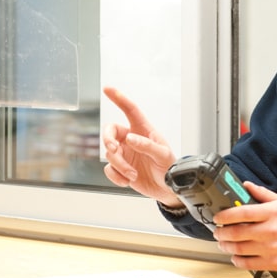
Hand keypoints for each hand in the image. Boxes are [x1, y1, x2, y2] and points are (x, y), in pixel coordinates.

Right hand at [101, 86, 180, 206]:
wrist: (167, 189)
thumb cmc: (169, 167)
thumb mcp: (163, 155)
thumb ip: (147, 145)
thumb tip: (130, 139)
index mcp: (143, 130)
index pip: (130, 110)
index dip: (119, 98)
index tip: (107, 88)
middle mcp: (131, 139)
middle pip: (110, 130)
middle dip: (107, 138)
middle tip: (113, 149)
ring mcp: (125, 153)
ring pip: (109, 153)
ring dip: (120, 165)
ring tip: (133, 174)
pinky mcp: (121, 168)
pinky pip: (109, 169)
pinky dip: (116, 176)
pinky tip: (127, 181)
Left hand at [211, 182, 276, 273]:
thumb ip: (262, 194)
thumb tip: (245, 185)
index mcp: (271, 213)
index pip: (241, 213)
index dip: (224, 215)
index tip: (218, 217)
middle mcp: (269, 230)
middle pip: (236, 232)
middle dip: (221, 232)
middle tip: (217, 231)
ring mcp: (270, 248)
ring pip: (239, 249)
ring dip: (225, 246)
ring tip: (223, 243)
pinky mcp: (272, 263)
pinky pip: (247, 264)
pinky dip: (236, 260)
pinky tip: (235, 256)